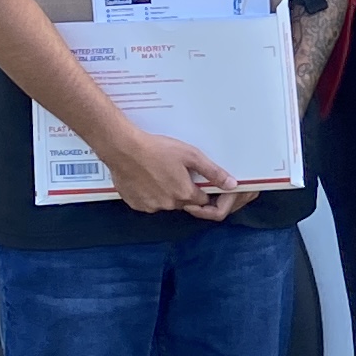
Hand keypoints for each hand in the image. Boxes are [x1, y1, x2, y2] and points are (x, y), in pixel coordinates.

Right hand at [106, 128, 244, 219]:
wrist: (124, 149)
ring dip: (166, 193)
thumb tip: (231, 185)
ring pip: (166, 203)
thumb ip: (212, 172)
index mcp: (184, 194)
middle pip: (184, 202)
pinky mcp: (136, 204)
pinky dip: (150, 194)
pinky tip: (146, 178)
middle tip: (174, 171)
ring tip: (159, 172)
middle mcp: (169, 204)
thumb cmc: (157, 149)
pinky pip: (148, 203)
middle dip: (183, 190)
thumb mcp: (190, 155)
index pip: (202, 200)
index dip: (201, 189)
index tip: (195, 178)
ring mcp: (151, 206)